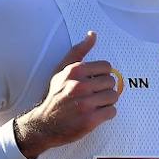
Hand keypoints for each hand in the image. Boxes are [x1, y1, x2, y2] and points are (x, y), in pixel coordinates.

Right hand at [14, 31, 118, 158]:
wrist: (44, 124)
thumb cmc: (55, 95)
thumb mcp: (61, 70)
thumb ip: (78, 51)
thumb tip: (93, 35)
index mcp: (75, 71)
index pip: (106, 67)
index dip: (102, 75)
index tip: (94, 82)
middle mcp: (79, 85)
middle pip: (111, 82)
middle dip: (105, 89)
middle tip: (94, 95)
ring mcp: (85, 103)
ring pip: (114, 97)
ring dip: (107, 102)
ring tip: (95, 105)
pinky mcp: (90, 120)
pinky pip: (112, 112)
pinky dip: (107, 114)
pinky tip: (96, 114)